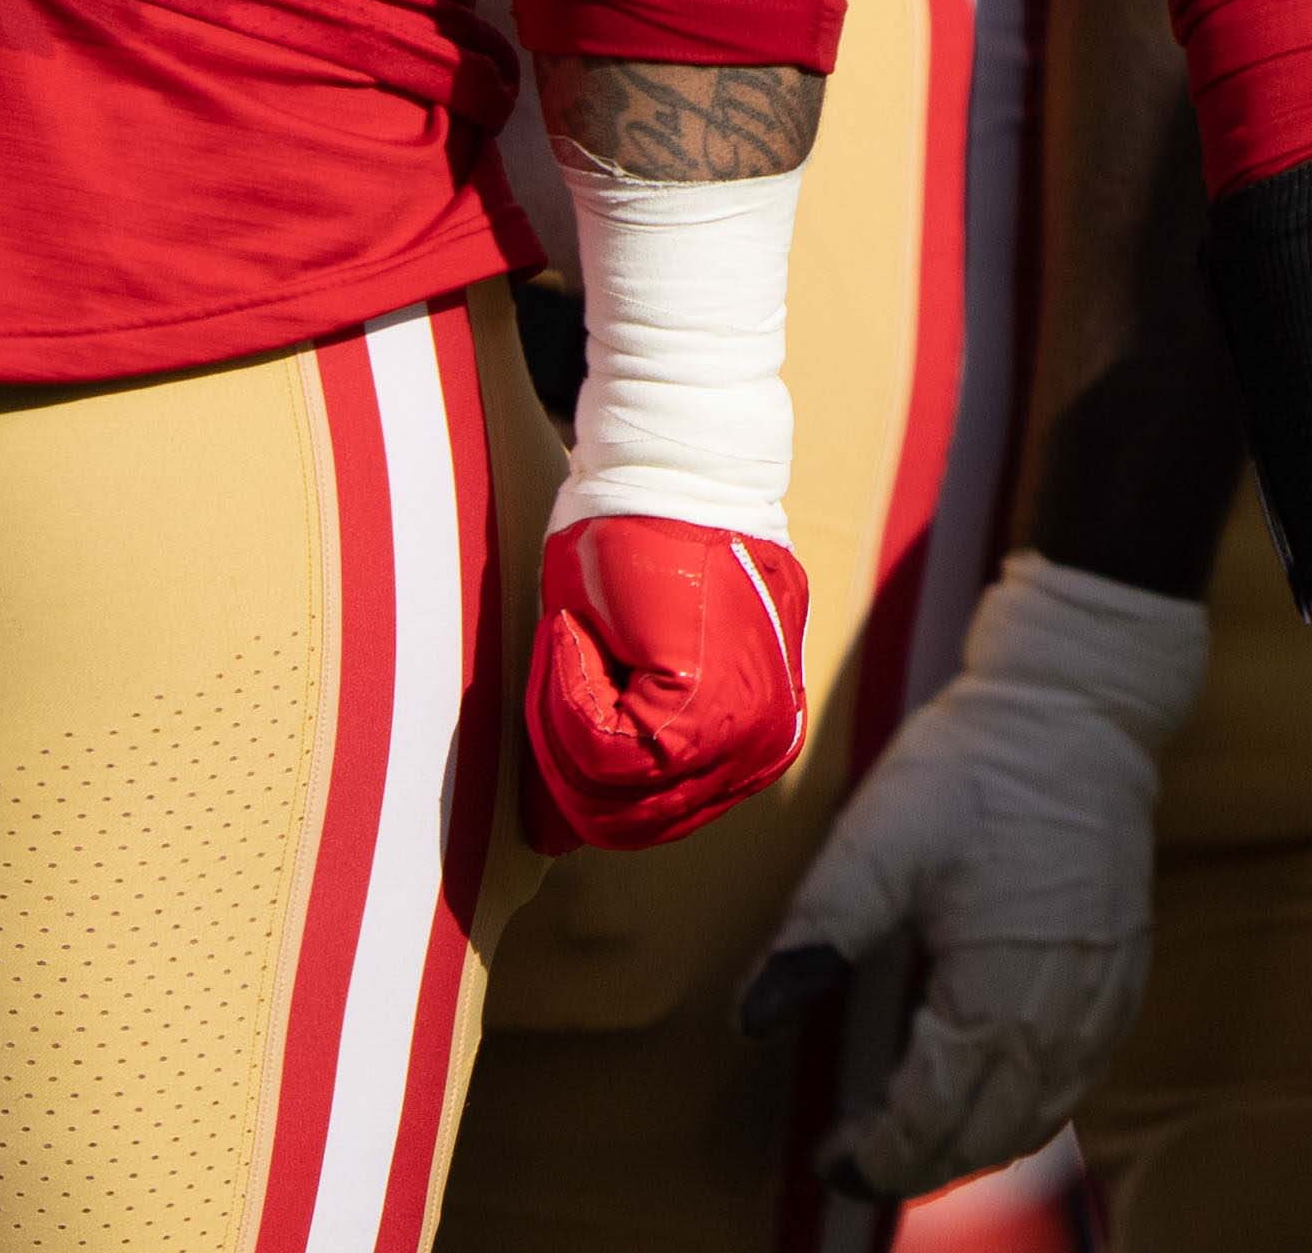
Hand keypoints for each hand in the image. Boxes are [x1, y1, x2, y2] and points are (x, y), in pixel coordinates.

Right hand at [522, 515, 809, 852]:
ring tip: (578, 637)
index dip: (573, 760)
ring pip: (601, 792)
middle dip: (563, 747)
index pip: (639, 817)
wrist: (671, 471)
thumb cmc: (643, 550)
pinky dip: (563, 691)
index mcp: (752, 748)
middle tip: (566, 656)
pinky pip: (598, 749)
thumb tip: (553, 841)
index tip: (574, 670)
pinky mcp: (702, 712)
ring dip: (560, 714)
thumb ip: (615, 750)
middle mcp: (758, 755)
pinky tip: (577, 629)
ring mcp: (738, 739)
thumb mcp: (633, 665)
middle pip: (617, 821)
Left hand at [744, 560, 1206, 1196]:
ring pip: (1042, 1114)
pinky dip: (1033, 1105)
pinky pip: (1082, 1075)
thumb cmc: (978, 763)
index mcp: (995, 990)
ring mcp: (1102, 994)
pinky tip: (998, 1090)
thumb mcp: (879, 838)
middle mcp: (1060, 1011)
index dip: (875, 1153)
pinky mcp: (1125, 968)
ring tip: (920, 1137)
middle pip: (989, 1134)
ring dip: (978, 1142)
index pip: (930, 1117)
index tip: (830, 1154)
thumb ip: (819, 933)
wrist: (1080, 703)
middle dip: (921, 1162)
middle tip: (862, 1156)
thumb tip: (753, 1020)